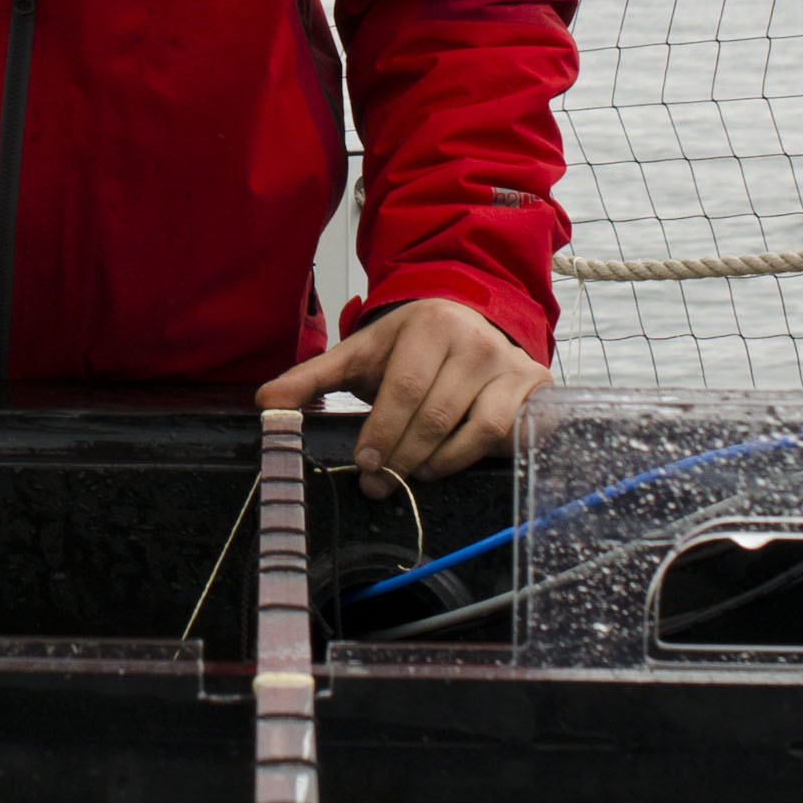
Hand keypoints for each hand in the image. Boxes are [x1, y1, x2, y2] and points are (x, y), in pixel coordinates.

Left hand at [257, 296, 551, 498]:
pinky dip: (481, 457)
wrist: (473, 318)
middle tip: (378, 484)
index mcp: (429, 325)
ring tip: (415, 474)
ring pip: (477, 431)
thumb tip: (265, 403)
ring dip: (441, 462)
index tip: (363, 465)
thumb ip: (312, 377)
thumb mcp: (361, 353)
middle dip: (403, 457)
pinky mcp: (537, 389)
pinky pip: (510, 436)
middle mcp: (476, 340)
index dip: (382, 432)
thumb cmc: (411, 344)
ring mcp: (511, 364)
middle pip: (436, 415)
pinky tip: (454, 462)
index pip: (404, 389)